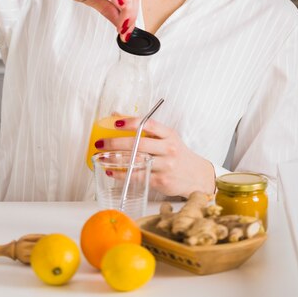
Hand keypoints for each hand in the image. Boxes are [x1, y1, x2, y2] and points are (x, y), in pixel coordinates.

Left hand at [94, 117, 215, 197]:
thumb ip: (145, 129)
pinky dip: (122, 174)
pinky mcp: (161, 181)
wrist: (196, 176)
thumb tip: (117, 115)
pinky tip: (112, 171)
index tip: (115, 122)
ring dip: (115, 160)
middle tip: (100, 143)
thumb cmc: (177, 153)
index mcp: (169, 134)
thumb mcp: (166, 137)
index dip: (131, 122)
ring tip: (101, 157)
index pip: (148, 124)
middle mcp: (168, 149)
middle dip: (116, 143)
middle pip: (138, 144)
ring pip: (136, 161)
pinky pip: (137, 177)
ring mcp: (166, 166)